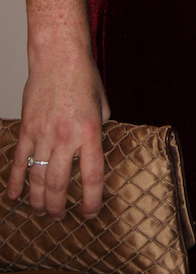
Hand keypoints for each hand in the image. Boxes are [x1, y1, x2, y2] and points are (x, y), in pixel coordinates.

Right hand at [6, 48, 109, 218]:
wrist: (58, 57)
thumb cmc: (83, 77)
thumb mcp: (102, 104)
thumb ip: (99, 129)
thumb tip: (94, 148)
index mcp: (89, 131)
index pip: (92, 175)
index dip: (91, 199)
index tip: (91, 212)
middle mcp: (65, 137)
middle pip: (58, 184)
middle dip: (58, 206)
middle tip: (59, 216)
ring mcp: (42, 134)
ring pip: (37, 178)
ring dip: (38, 200)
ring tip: (41, 212)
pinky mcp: (26, 129)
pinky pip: (19, 161)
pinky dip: (16, 181)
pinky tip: (15, 196)